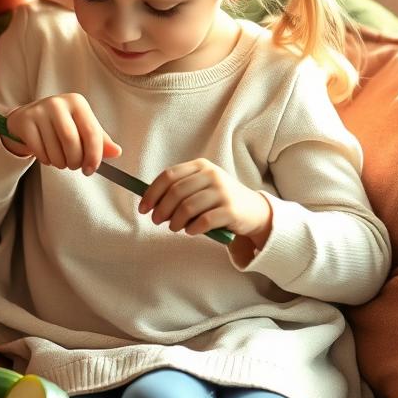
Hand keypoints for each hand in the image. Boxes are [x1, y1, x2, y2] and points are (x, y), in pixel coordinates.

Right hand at [4, 93, 120, 173]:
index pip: (91, 132)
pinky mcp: (25, 121)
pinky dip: (46, 160)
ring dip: (60, 163)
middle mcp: (58, 103)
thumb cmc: (61, 124)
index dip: (93, 155)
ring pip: (54, 149)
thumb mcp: (81, 127)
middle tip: (74, 165)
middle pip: (71, 141)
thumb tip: (116, 151)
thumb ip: (99, 140)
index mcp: (77, 102)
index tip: (90, 169)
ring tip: (61, 161)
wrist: (29, 117)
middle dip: (75, 161)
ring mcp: (39, 111)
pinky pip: (39, 151)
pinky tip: (48, 156)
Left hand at [138, 158, 272, 246]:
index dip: (152, 192)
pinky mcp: (231, 210)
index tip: (143, 207)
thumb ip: (179, 191)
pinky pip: (203, 221)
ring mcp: (223, 192)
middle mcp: (212, 175)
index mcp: (201, 166)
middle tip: (156, 221)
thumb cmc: (219, 200)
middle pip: (176, 192)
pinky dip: (192, 228)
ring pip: (188, 207)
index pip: (168, 176)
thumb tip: (149, 203)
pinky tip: (190, 231)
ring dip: (175, 221)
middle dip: (161, 209)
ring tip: (173, 228)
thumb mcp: (200, 188)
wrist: (254, 210)